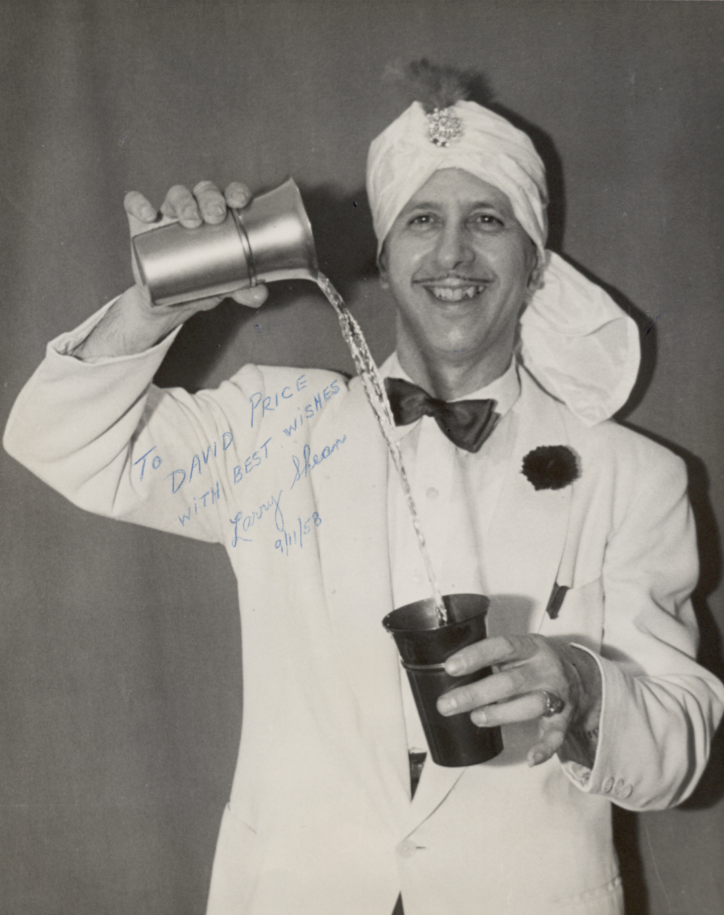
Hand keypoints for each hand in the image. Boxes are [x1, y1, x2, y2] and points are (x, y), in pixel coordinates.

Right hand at [74, 180, 270, 359]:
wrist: (167, 302)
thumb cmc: (201, 284)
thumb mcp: (223, 288)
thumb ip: (243, 290)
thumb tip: (260, 295)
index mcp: (219, 218)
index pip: (228, 195)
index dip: (235, 191)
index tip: (240, 201)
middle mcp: (195, 210)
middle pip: (203, 191)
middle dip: (210, 198)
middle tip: (214, 216)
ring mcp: (168, 215)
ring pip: (176, 194)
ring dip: (183, 202)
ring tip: (189, 220)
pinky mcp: (142, 224)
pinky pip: (135, 204)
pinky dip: (138, 204)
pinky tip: (147, 216)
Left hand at [436, 635, 601, 767]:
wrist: (584, 677)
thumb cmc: (537, 662)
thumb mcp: (521, 650)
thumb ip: (495, 658)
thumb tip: (451, 672)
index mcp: (531, 646)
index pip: (501, 647)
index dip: (475, 656)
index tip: (450, 667)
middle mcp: (546, 668)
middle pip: (510, 681)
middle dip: (476, 693)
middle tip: (447, 704)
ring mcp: (557, 694)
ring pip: (531, 705)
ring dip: (501, 714)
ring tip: (475, 719)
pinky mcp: (565, 718)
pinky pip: (556, 735)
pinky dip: (545, 748)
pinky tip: (531, 758)